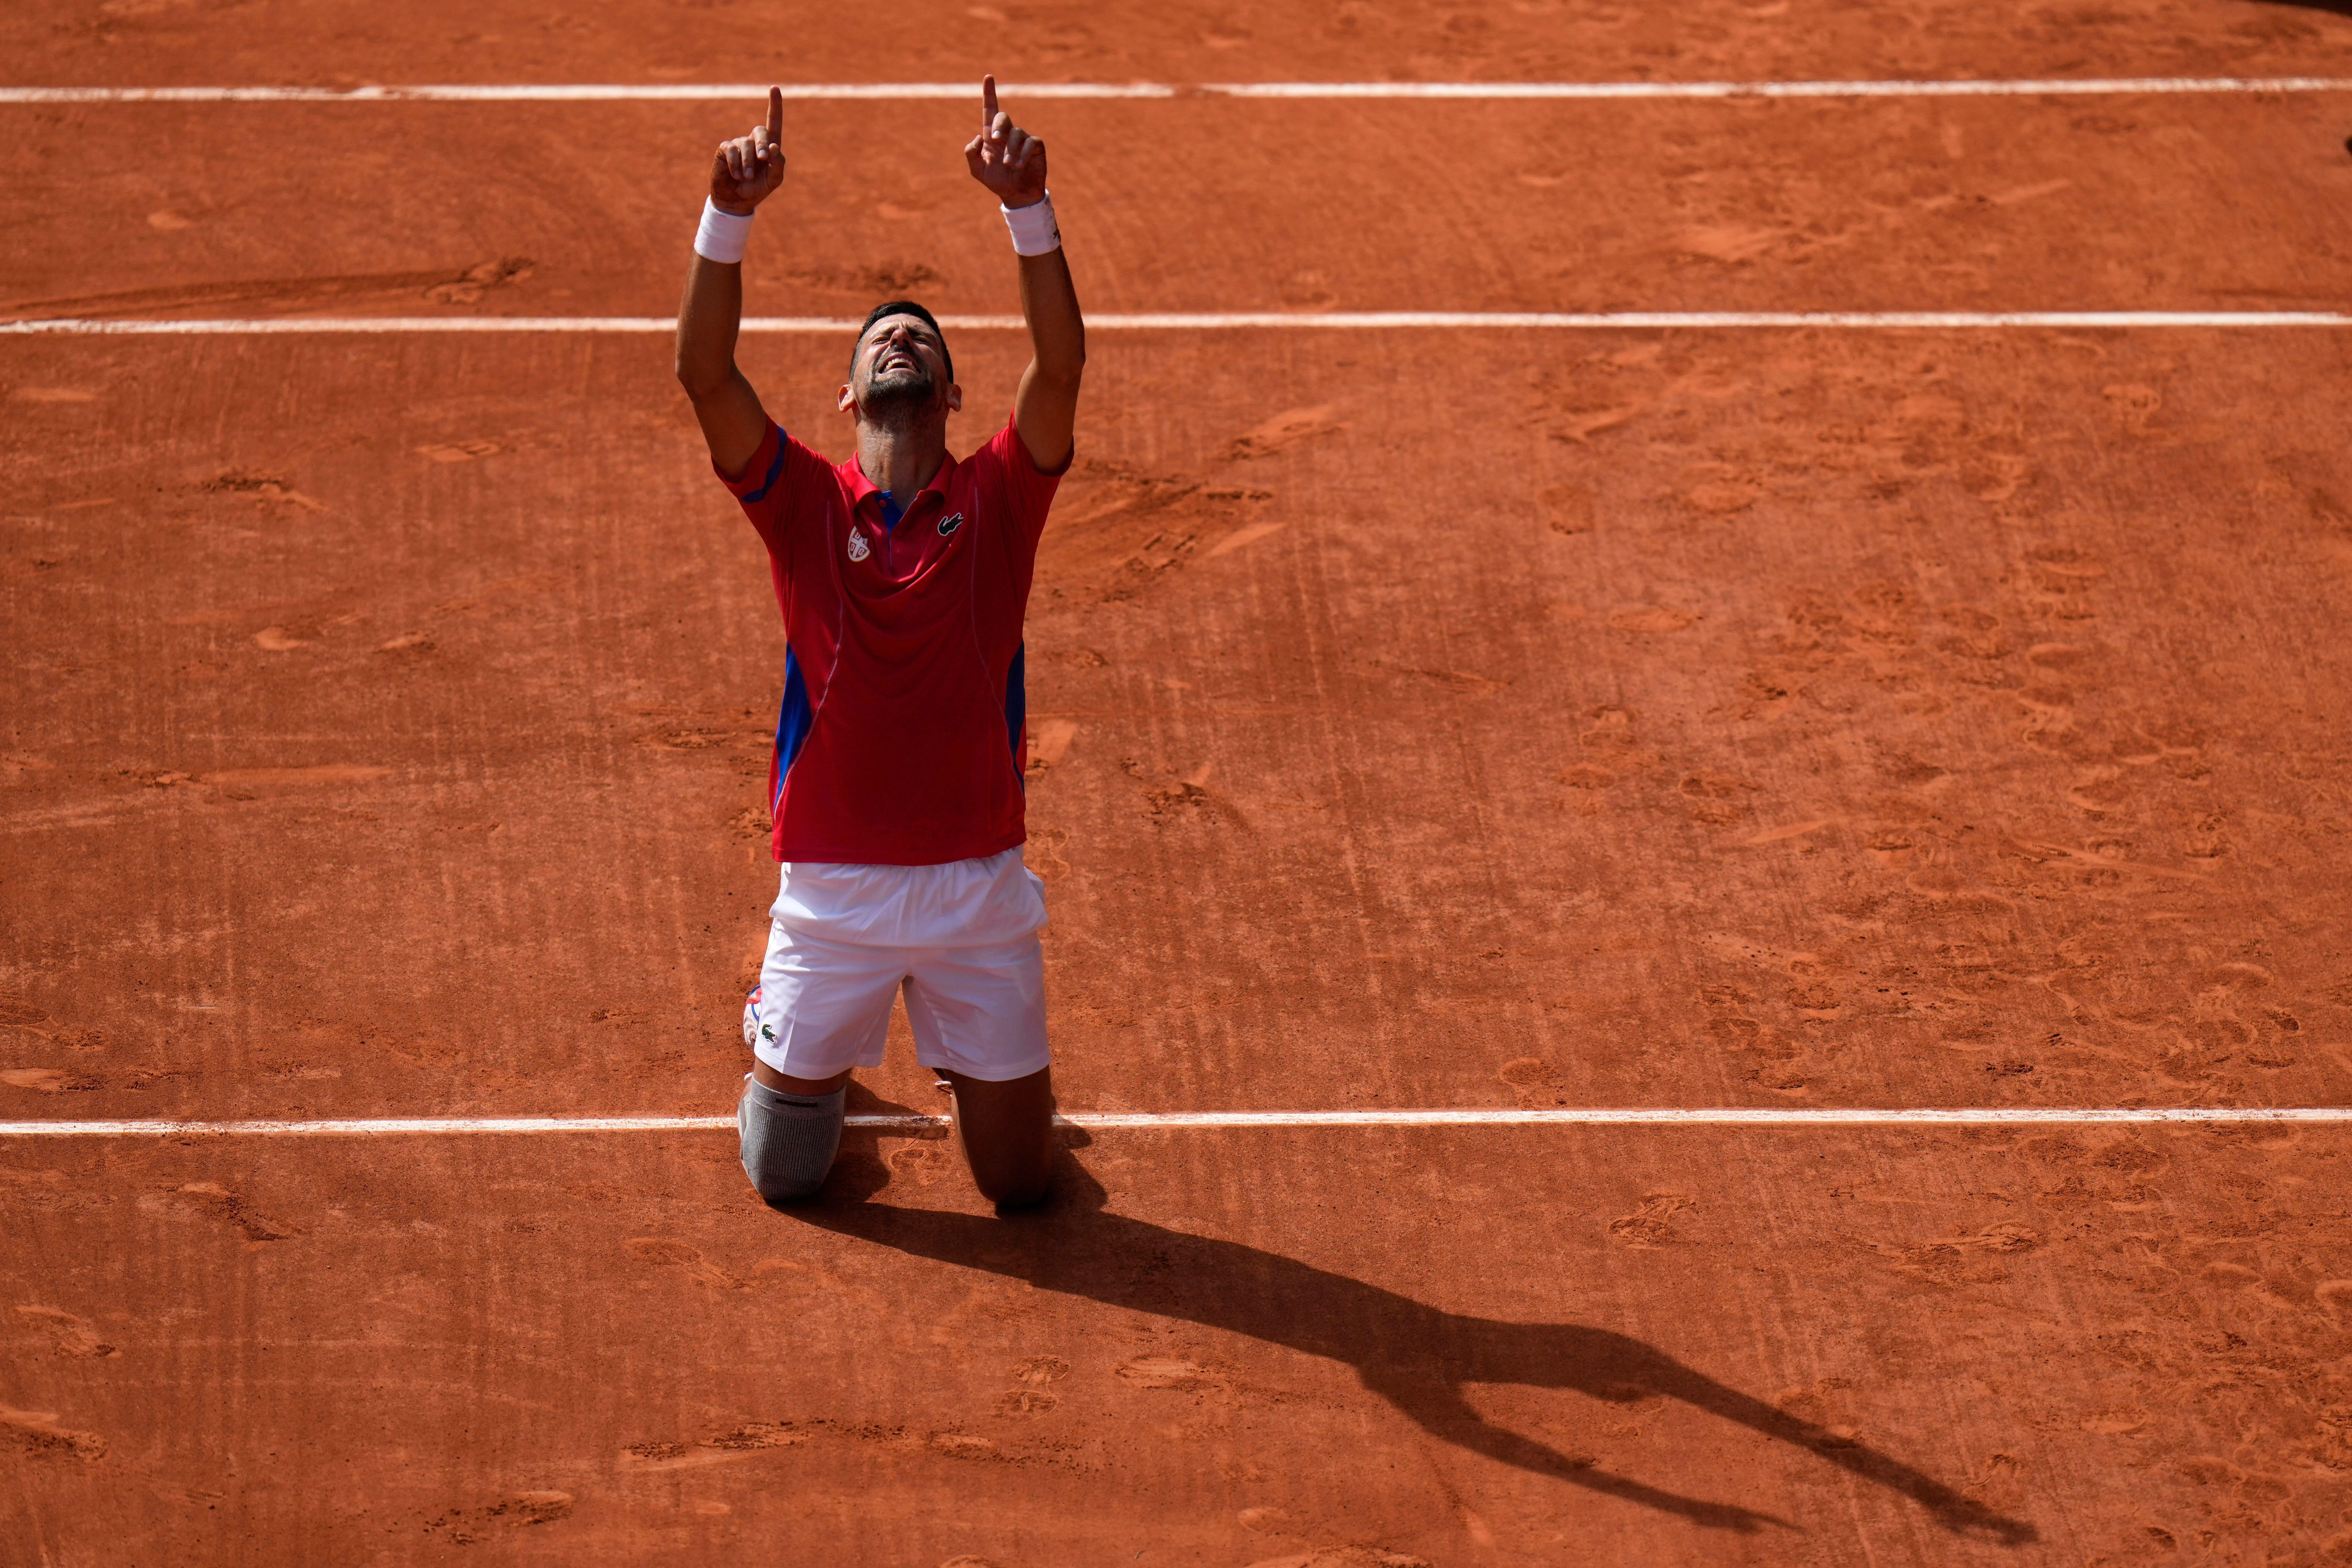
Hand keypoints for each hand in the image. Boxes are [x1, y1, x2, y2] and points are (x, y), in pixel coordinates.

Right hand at [709, 87, 785, 214]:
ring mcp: (738, 144)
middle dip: (763, 145)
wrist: (737, 201)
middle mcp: (754, 141)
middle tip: (763, 160)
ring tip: (746, 177)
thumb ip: (778, 165)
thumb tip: (774, 147)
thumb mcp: (773, 180)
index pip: (773, 122)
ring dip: (748, 163)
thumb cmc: (757, 189)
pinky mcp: (724, 149)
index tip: (774, 88)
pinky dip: (735, 164)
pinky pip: (731, 150)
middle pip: (761, 131)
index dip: (775, 105)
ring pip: (745, 144)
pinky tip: (736, 175)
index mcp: (769, 147)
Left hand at [963, 75, 1047, 207]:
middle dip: (999, 125)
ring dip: (1011, 149)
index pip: (990, 110)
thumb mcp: (978, 170)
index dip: (989, 93)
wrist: (1017, 195)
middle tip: (995, 139)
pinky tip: (1019, 165)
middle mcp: (1007, 134)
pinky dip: (1023, 153)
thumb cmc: (997, 181)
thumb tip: (978, 136)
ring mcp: (1022, 139)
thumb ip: (971, 154)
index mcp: (991, 136)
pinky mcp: (1035, 146)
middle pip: (1003, 117)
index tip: (988, 77)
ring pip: (1017, 133)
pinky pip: (1030, 142)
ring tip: (1010, 165)